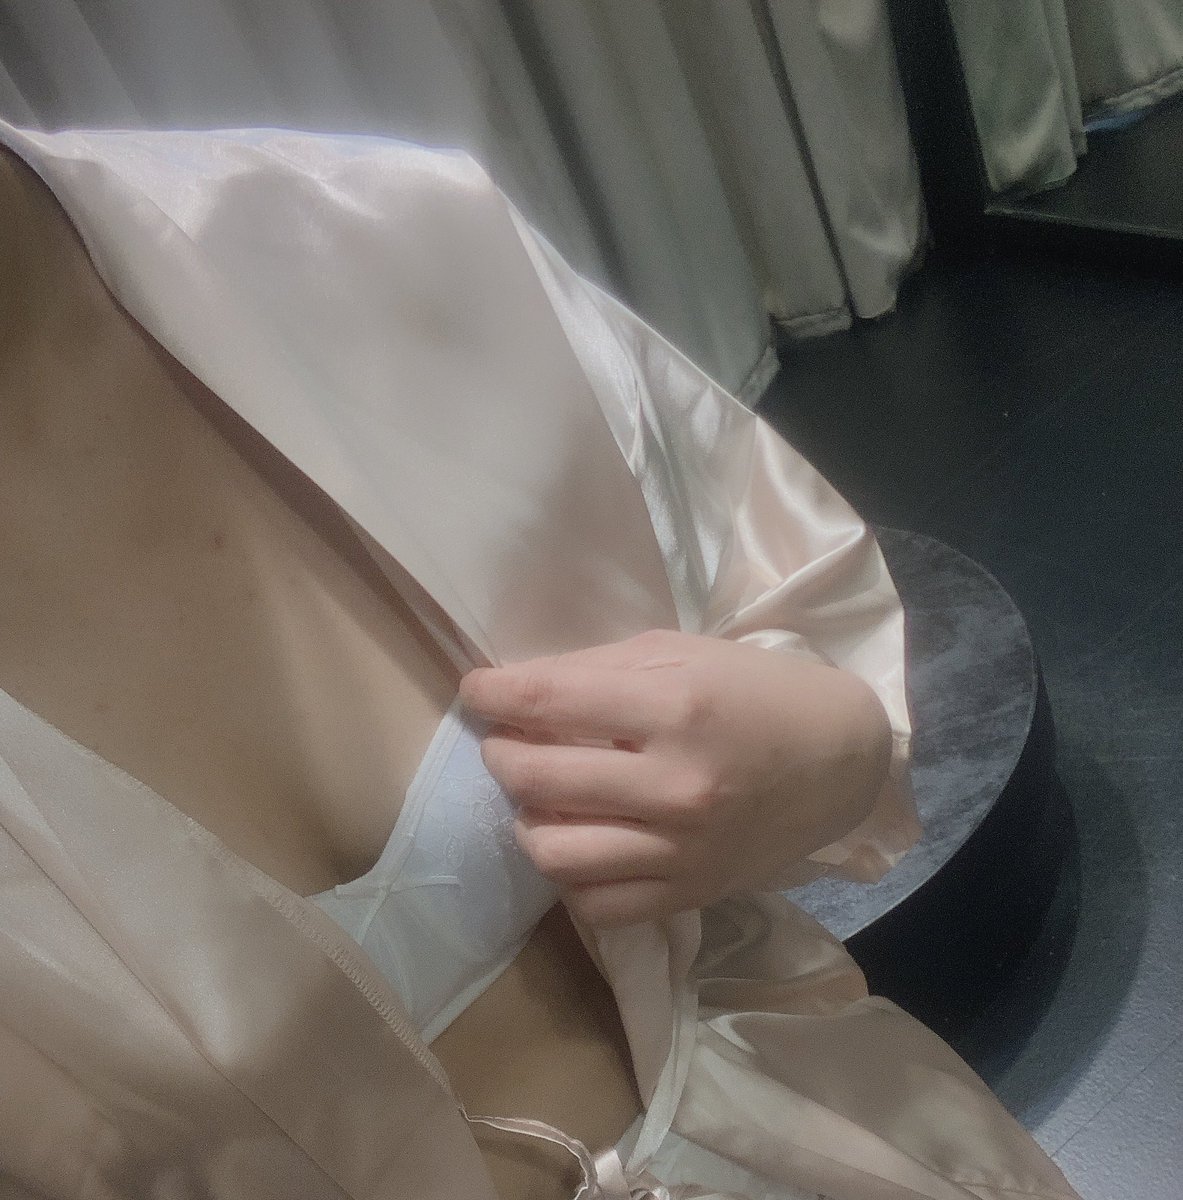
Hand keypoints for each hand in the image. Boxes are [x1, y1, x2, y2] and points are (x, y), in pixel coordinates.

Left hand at [459, 629, 892, 926]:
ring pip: (553, 852)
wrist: (841, 760)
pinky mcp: (689, 894)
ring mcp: (681, 850)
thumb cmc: (758, 692)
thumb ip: (598, 670)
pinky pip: (595, 904)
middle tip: (507, 739)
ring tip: (542, 794)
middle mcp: (674, 786)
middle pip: (537, 777)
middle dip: (501, 751)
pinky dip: (569, 874)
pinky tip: (578, 839)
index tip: (476, 691)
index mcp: (675, 709)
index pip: (547, 701)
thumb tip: (519, 687)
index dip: (492, 694)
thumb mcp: (682, 653)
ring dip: (527, 816)